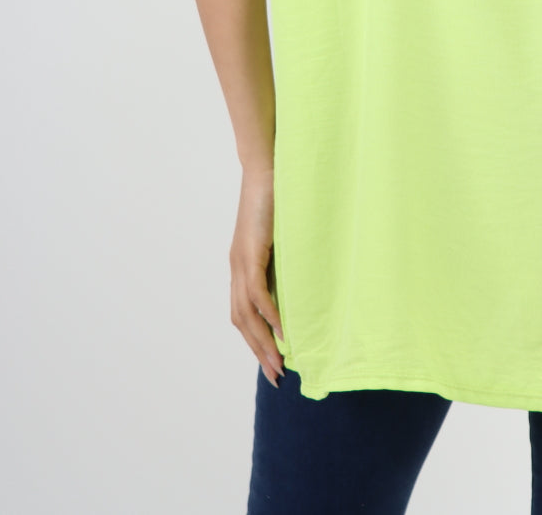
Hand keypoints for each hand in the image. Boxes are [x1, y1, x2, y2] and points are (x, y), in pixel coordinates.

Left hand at [230, 166, 285, 386]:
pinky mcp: (250, 251)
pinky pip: (257, 292)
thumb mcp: (282, 236)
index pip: (243, 315)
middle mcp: (236, 268)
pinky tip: (283, 330)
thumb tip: (304, 281)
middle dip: (259, 351)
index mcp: (242, 267)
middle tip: (277, 376)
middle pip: (241, 322)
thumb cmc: (277, 196)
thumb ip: (285, 259)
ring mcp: (240, 260)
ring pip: (247, 314)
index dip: (255, 341)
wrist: (266, 166)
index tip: (272, 363)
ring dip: (263, 341)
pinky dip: (269, 314)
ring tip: (280, 362)